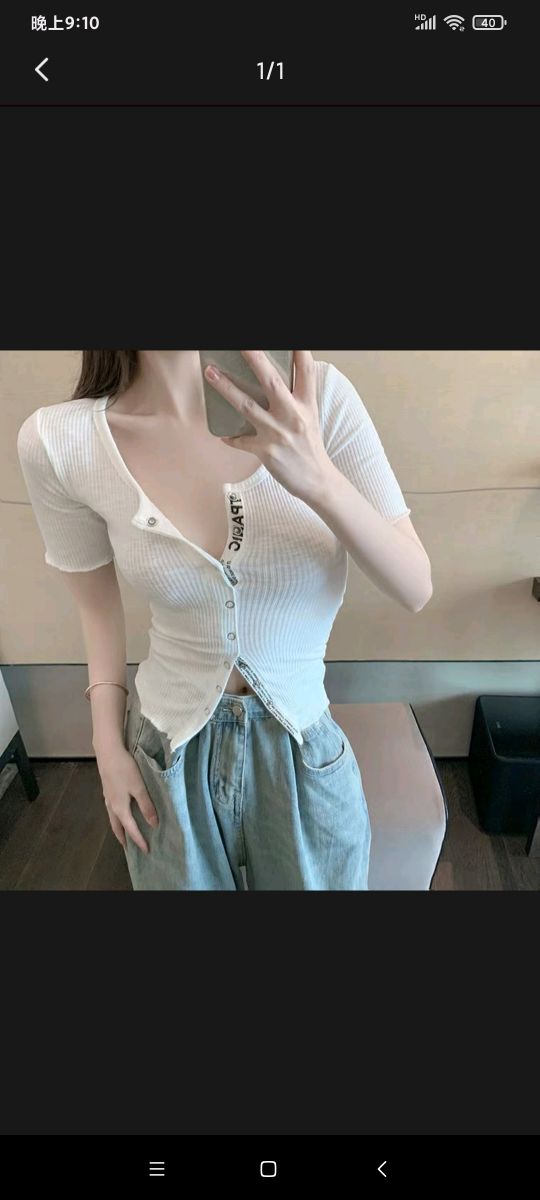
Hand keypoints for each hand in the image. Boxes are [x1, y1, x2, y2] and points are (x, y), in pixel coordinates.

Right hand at [96, 744, 158, 853]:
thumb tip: (153, 825)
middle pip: (117, 828)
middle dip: (124, 839)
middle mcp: (111, 806)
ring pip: (113, 819)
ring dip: (119, 829)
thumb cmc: (125, 770)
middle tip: (131, 848)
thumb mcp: (139, 788)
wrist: (108, 752)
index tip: (146, 851)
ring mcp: (107, 798)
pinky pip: (111, 811)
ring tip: (126, 835)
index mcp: (120, 808)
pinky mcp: (107, 791)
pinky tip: (121, 814)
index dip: (139, 841)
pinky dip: (117, 818)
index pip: (131, 829)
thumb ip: (146, 806)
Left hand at [203, 350, 329, 500]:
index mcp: (306, 404)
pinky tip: (223, 434)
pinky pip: (240, 440)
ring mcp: (277, 432)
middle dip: (255, 360)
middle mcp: (293, 415)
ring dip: (226, 387)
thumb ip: (296, 398)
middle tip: (242, 345)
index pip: (306, 370)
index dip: (299, 352)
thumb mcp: (309, 417)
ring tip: (210, 372)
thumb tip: (275, 380)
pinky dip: (230, 437)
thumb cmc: (310, 447)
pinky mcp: (266, 450)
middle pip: (271, 381)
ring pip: (247, 405)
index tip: (292, 342)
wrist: (317, 480)